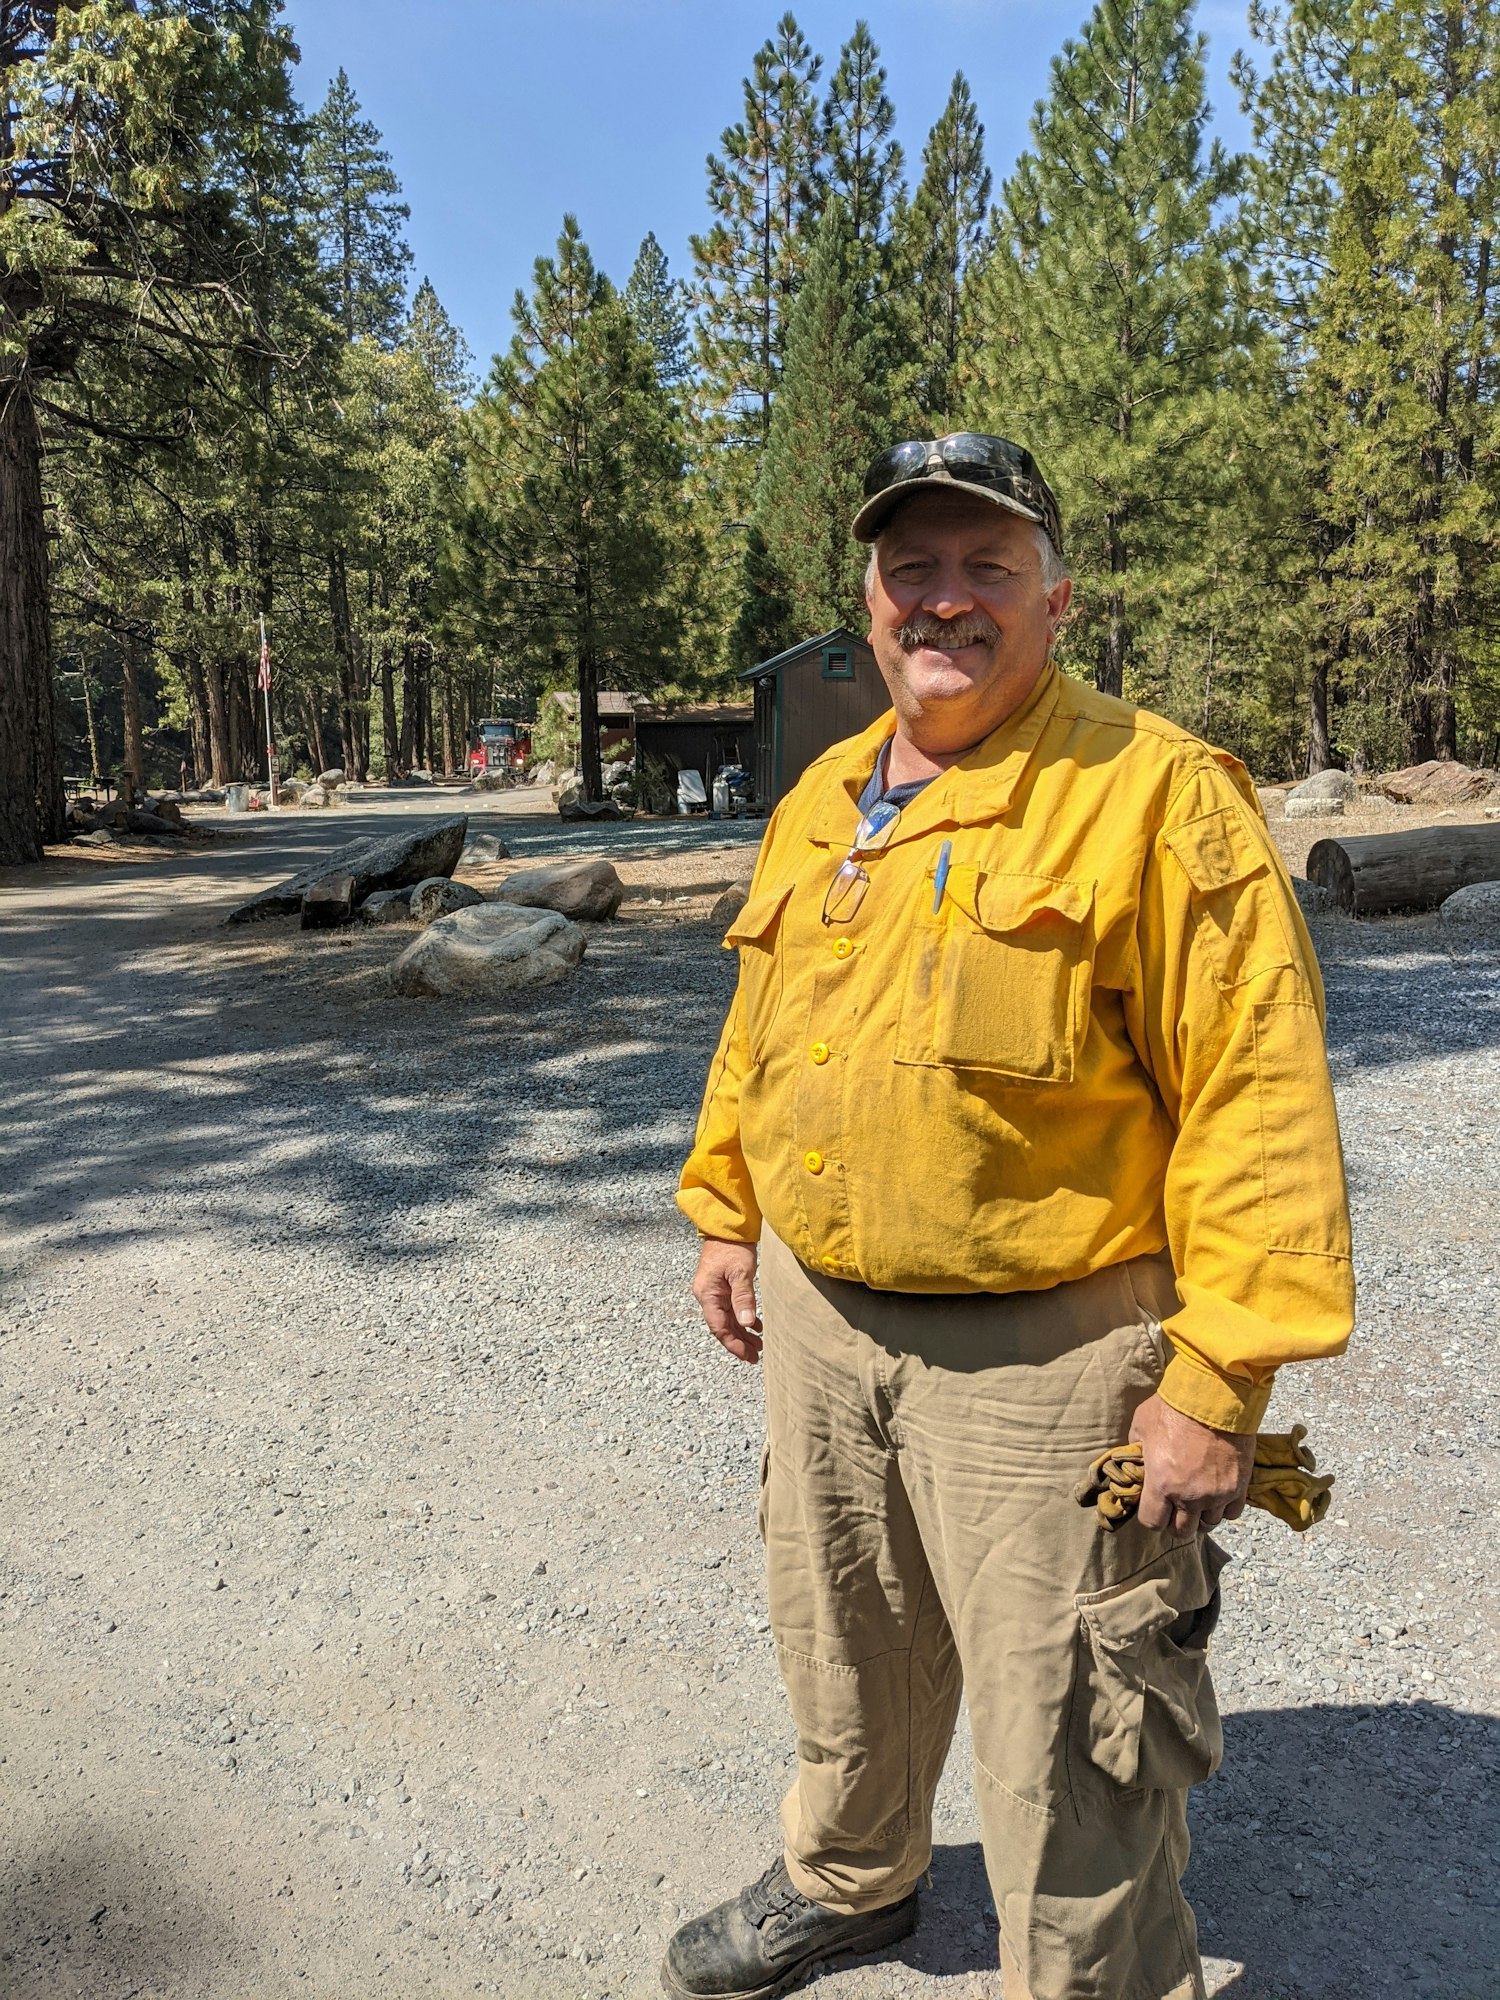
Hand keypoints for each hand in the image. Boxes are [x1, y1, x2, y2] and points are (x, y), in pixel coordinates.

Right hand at [692, 1239, 761, 1362]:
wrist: (727, 1226)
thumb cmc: (732, 1247)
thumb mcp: (740, 1272)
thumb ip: (743, 1298)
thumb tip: (747, 1324)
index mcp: (707, 1294)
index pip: (719, 1327)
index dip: (733, 1344)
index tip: (748, 1356)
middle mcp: (707, 1296)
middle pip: (722, 1326)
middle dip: (739, 1343)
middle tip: (756, 1356)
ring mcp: (713, 1292)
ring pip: (727, 1319)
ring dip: (742, 1333)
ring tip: (759, 1345)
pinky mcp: (721, 1287)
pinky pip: (730, 1309)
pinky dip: (742, 1319)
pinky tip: (757, 1326)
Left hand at [1129, 1394, 1254, 1536]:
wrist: (1215, 1396)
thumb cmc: (1173, 1408)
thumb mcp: (1142, 1426)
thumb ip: (1137, 1450)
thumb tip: (1136, 1461)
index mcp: (1161, 1484)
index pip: (1152, 1523)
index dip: (1151, 1517)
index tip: (1152, 1506)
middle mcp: (1189, 1497)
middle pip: (1181, 1531)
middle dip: (1175, 1522)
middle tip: (1174, 1507)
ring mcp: (1216, 1494)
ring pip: (1208, 1524)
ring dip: (1200, 1516)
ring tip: (1197, 1501)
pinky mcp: (1238, 1487)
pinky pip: (1231, 1513)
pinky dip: (1223, 1508)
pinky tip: (1217, 1496)